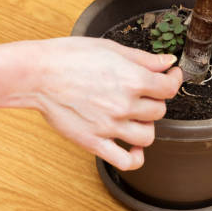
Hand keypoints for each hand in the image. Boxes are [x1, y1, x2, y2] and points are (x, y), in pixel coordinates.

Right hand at [21, 37, 181, 170]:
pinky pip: (126, 161)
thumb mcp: (112, 49)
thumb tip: (167, 63)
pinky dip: (135, 157)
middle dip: (154, 100)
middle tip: (143, 93)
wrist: (37, 74)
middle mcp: (125, 104)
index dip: (174, 81)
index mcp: (133, 79)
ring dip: (145, 126)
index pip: (169, 88)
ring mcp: (110, 126)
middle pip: (159, 111)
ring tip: (134, 116)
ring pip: (148, 136)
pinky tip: (132, 145)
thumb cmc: (70, 56)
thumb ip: (144, 59)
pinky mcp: (94, 142)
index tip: (170, 77)